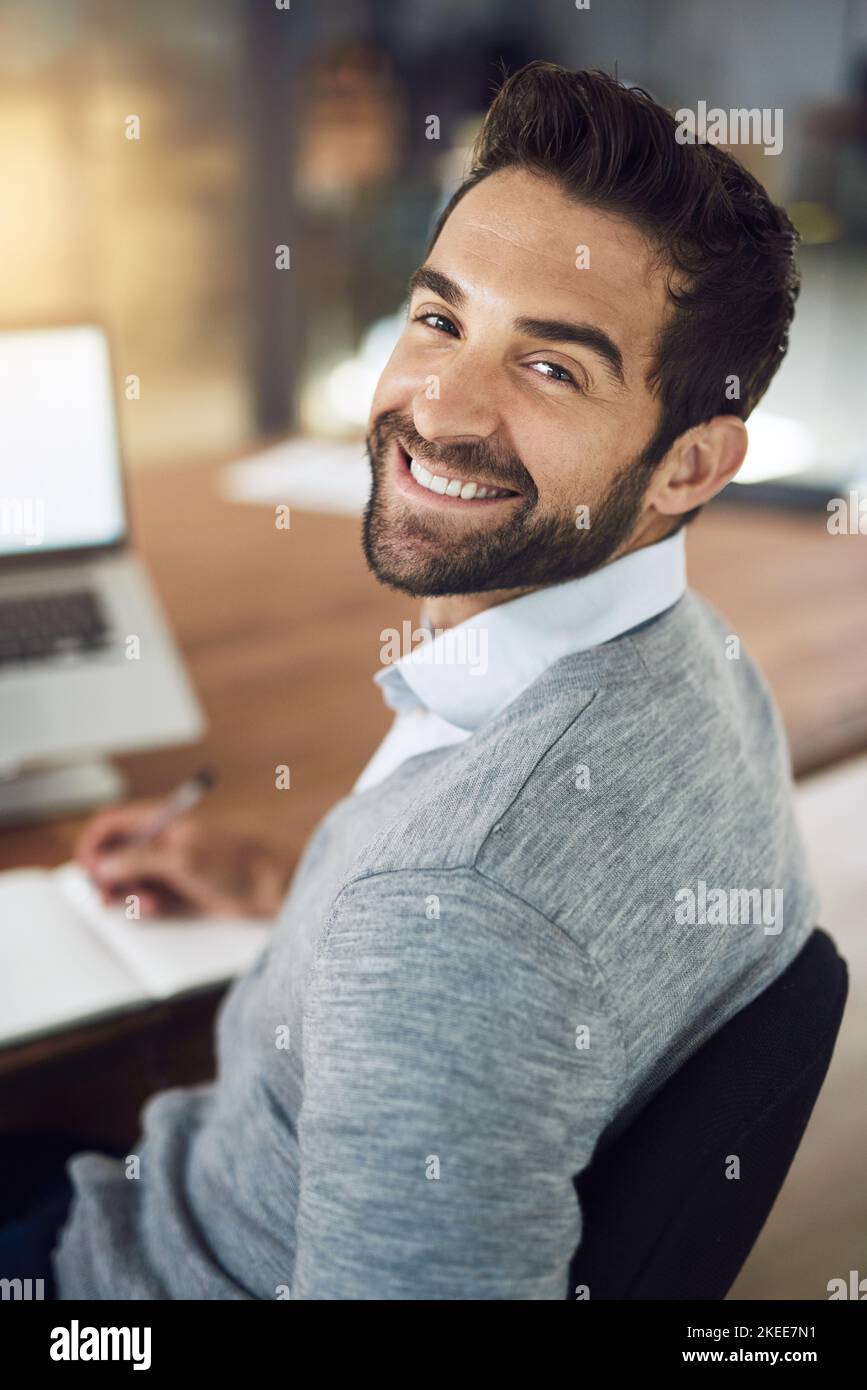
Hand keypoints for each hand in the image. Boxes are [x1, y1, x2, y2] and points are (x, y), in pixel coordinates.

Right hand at [74, 798, 291, 918]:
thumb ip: (138, 859)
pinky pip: (152, 896)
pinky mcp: (183, 887)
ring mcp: (173, 863)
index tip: (88, 870)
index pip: (112, 822)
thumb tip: (102, 864)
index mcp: (163, 818)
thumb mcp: (181, 857)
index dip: (93, 844)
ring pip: (132, 878)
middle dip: (108, 875)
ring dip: (129, 893)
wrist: (276, 884)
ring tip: (145, 904)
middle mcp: (164, 838)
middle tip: (107, 896)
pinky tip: (159, 909)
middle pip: (117, 853)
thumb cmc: (238, 859)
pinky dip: (149, 904)